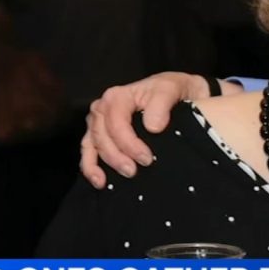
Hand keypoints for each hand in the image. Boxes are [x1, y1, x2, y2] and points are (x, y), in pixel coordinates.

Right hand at [80, 72, 241, 187]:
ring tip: (123, 176)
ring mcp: (101, 121)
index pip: (116, 122)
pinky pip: (88, 150)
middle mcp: (105, 107)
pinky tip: (100, 180)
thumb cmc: (173, 90)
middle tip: (136, 170)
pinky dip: (90, 166)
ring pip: (93, 144)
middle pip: (102, 135)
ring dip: (105, 163)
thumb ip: (161, 104)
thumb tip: (152, 126)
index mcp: (119, 96)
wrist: (181, 93)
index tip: (146, 158)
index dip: (128, 143)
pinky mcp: (100, 134)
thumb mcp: (172, 88)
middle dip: (117, 156)